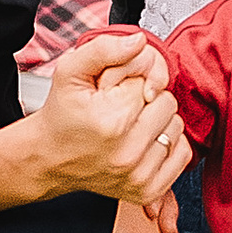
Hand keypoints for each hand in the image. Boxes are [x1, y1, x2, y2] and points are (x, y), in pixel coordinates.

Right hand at [30, 33, 187, 208]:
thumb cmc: (61, 115)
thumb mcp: (70, 72)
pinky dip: (168, 145)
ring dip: (159, 122)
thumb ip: (104, 49)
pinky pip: (182, 155)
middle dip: (148, 99)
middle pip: (168, 103)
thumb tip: (139, 42)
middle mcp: (127, 151)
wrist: (48, 159)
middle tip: (123, 108)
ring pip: (176, 128)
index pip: (151, 82)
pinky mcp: (147, 190)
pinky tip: (144, 142)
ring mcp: (138, 175)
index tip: (116, 91)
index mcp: (112, 120)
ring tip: (131, 125)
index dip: (134, 80)